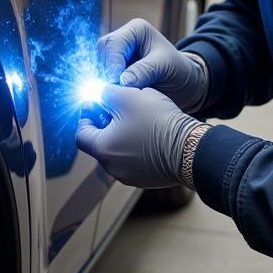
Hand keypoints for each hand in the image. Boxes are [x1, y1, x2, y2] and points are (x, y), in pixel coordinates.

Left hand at [76, 83, 199, 188]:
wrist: (191, 148)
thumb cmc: (158, 122)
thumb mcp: (127, 96)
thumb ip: (106, 93)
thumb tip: (98, 93)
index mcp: (102, 150)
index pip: (81, 133)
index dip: (86, 115)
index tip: (95, 104)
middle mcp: (112, 168)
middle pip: (100, 142)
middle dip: (106, 123)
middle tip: (118, 107)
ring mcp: (130, 176)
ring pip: (119, 151)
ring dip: (123, 134)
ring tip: (137, 117)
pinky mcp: (147, 179)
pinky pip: (135, 160)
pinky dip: (137, 146)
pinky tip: (150, 132)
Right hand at [98, 18, 206, 110]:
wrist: (183, 84)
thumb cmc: (178, 70)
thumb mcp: (165, 67)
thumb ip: (144, 71)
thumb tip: (122, 81)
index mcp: (136, 29)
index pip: (114, 43)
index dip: (113, 63)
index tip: (117, 82)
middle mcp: (124, 38)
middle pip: (102, 51)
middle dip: (107, 71)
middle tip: (115, 89)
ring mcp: (118, 53)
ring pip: (99, 63)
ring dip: (105, 79)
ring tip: (118, 93)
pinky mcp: (115, 68)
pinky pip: (102, 75)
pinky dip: (107, 85)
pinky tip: (116, 94)